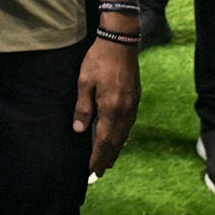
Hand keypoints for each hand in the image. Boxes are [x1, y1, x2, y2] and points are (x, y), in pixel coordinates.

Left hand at [73, 38, 139, 173]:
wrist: (121, 42)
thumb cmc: (99, 60)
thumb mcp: (85, 82)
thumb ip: (83, 108)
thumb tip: (79, 129)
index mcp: (111, 108)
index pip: (104, 139)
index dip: (98, 155)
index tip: (92, 169)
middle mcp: (125, 111)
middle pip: (116, 140)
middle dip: (108, 157)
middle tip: (100, 171)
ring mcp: (132, 105)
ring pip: (124, 134)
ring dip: (116, 148)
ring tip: (109, 160)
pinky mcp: (135, 98)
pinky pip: (129, 124)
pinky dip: (122, 136)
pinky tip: (119, 138)